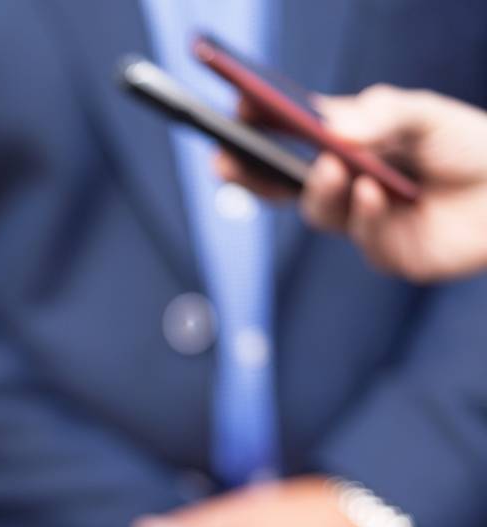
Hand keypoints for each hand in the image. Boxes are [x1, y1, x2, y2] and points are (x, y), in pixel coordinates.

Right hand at [218, 86, 486, 282]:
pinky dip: (365, 214)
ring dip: (319, 190)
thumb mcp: (424, 114)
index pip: (287, 134)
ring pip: (317, 211)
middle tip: (227, 162)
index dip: (257, 125)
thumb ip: (382, 115)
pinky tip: (376, 194)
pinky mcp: (384, 251)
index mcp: (344, 143)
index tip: (236, 112)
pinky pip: (362, 236)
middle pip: (279, 182)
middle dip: (248, 173)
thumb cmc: (467, 146)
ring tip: (335, 167)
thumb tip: (332, 131)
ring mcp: (359, 219)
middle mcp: (344, 182)